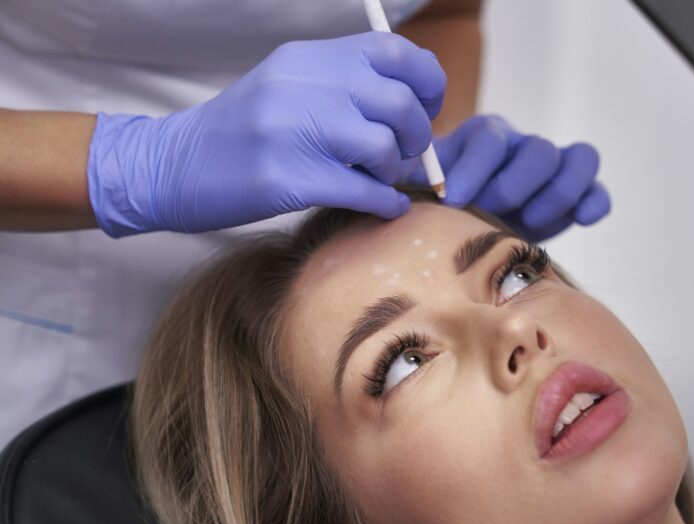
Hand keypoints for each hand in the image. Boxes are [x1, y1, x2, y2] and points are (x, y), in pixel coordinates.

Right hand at [88, 32, 445, 235]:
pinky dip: (386, 203)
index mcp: (306, 58)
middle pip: (398, 103)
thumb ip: (342, 83)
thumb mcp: (286, 85)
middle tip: (410, 154)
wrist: (171, 167)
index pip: (393, 51)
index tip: (426, 108)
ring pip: (384, 148)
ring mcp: (291, 132)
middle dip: (418, 135)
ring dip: (397, 171)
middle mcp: (301, 86)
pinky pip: (364, 192)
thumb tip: (413, 100)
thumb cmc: (241, 132)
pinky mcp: (286, 180)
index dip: (426, 82)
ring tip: (383, 180)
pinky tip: (383, 206)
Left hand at [401, 115, 610, 240]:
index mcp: (484, 141)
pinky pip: (596, 188)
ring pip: (574, 160)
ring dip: (556, 192)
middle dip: (515, 182)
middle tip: (495, 209)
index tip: (453, 198)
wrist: (466, 233)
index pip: (489, 139)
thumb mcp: (418, 192)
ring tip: (529, 221)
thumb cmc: (439, 211)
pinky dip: (594, 200)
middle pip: (537, 149)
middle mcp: (521, 149)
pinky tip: (584, 218)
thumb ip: (407, 182)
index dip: (474, 167)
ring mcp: (552, 170)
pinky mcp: (575, 195)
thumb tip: (382, 182)